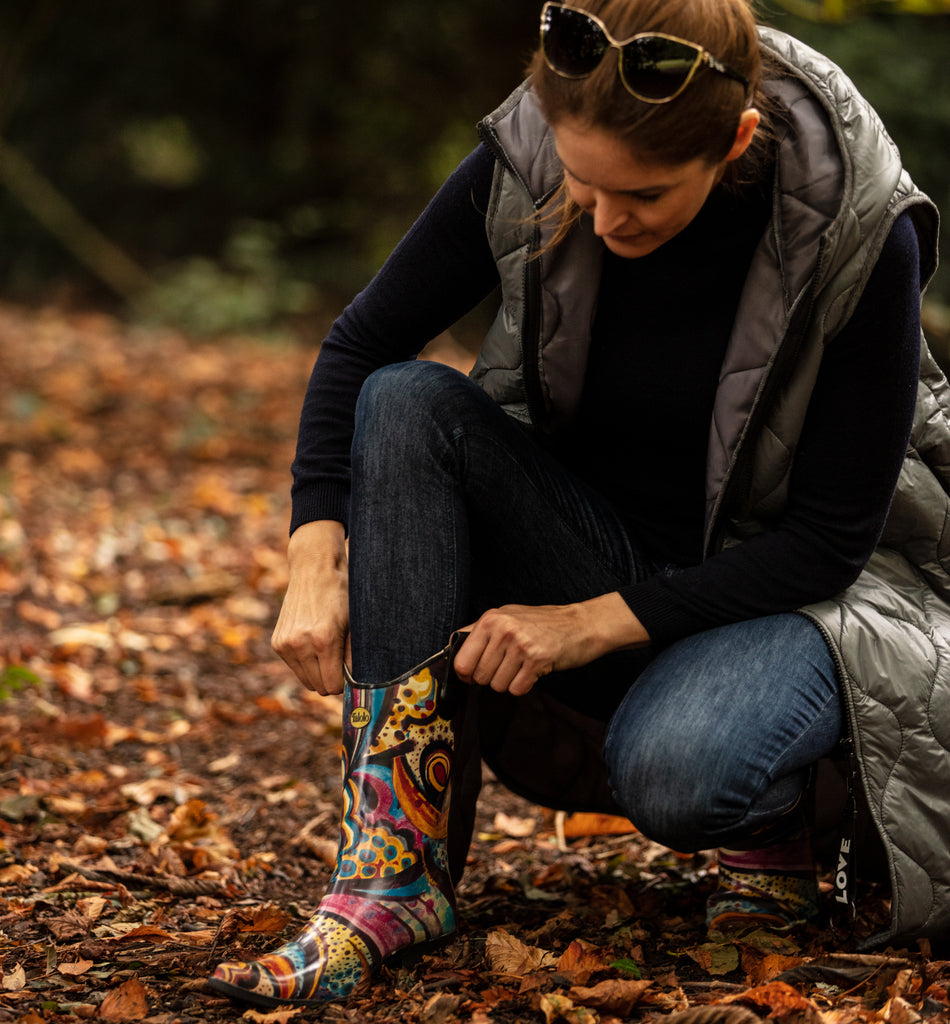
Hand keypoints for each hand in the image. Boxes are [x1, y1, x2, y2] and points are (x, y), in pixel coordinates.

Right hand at [271, 520, 350, 694]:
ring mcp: (285, 644)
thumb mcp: (354, 623)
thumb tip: (357, 683)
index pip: (333, 685)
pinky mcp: (277, 642)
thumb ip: (354, 655)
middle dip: (331, 679)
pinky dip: (305, 662)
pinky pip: (294, 667)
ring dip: (317, 673)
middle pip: (319, 686)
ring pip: (305, 680)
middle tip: (339, 661)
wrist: (313, 570)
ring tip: (327, 651)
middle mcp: (300, 644)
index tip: (350, 673)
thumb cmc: (340, 595)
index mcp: (323, 640)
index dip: (344, 683)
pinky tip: (312, 643)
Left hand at [453, 593, 648, 696]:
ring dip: (509, 682)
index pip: (461, 659)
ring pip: (497, 685)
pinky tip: (533, 670)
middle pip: (479, 676)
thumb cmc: (543, 623)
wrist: (581, 624)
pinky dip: (524, 685)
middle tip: (508, 666)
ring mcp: (520, 645)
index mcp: (490, 619)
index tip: (474, 674)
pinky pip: (516, 689)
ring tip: (523, 665)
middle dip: (492, 678)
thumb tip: (453, 651)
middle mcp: (503, 630)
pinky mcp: (537, 660)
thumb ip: (480, 632)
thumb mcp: (508, 617)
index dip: (466, 673)